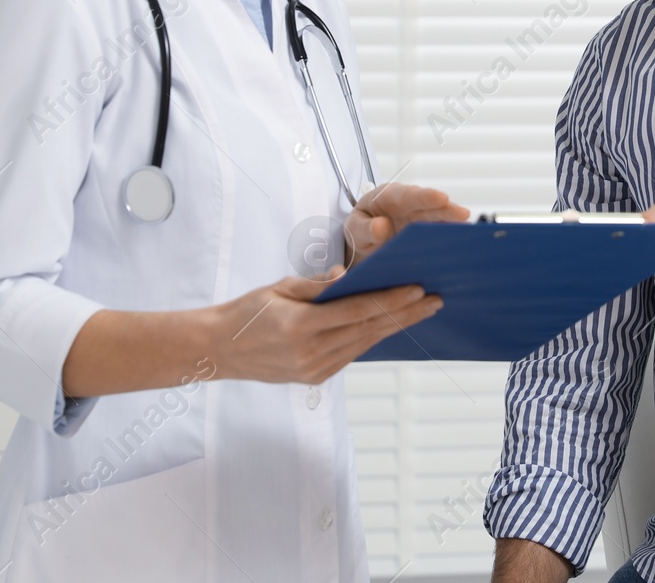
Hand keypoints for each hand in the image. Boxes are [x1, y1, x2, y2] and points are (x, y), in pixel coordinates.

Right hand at [209, 274, 442, 383]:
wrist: (220, 350)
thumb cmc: (246, 312)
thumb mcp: (278, 288)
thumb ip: (314, 285)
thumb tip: (348, 277)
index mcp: (300, 326)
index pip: (356, 311)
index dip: (390, 300)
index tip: (416, 289)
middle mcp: (310, 353)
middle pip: (368, 330)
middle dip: (405, 314)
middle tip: (434, 300)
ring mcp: (314, 369)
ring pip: (364, 344)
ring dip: (396, 327)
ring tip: (422, 311)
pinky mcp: (316, 377)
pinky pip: (352, 354)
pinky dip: (374, 338)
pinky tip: (392, 326)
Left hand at [344, 182, 468, 265]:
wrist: (366, 247)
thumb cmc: (360, 233)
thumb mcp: (355, 231)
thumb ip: (364, 229)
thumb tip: (381, 226)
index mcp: (388, 197)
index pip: (407, 195)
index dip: (425, 196)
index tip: (441, 198)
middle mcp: (408, 204)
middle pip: (429, 205)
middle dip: (446, 209)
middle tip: (463, 214)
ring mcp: (421, 218)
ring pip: (440, 218)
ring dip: (453, 223)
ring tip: (468, 229)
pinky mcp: (429, 231)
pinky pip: (441, 232)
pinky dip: (451, 237)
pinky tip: (463, 243)